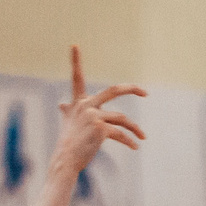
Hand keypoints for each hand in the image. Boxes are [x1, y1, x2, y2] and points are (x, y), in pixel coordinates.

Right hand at [51, 46, 145, 179]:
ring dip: (134, 129)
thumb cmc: (68, 143)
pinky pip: (121, 133)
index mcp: (78, 102)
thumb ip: (68, 111)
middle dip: (132, 89)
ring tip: (142, 137)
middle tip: (145, 92)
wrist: (65, 160)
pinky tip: (135, 147)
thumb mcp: (67, 123)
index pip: (77, 78)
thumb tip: (60, 105)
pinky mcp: (101, 129)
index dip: (75, 61)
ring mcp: (94, 116)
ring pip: (122, 119)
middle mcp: (86, 105)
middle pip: (113, 91)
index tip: (74, 45)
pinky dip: (129, 140)